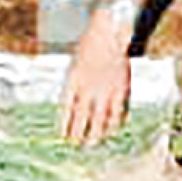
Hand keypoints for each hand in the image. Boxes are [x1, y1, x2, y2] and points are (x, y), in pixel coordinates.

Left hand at [60, 12, 131, 145]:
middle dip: (77, 133)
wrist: (109, 33)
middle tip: (74, 147)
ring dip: (94, 133)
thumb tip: (71, 106)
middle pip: (81, 117)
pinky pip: (117, 111)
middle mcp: (88, 88)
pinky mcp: (120, 90)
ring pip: (98, 119)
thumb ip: (75, 84)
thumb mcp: (75, 62)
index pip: (66, 108)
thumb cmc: (91, 44)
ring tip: (91, 145)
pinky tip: (112, 131)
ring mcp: (105, 90)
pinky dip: (114, 123)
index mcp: (73, 81)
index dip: (64, 124)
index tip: (61, 136)